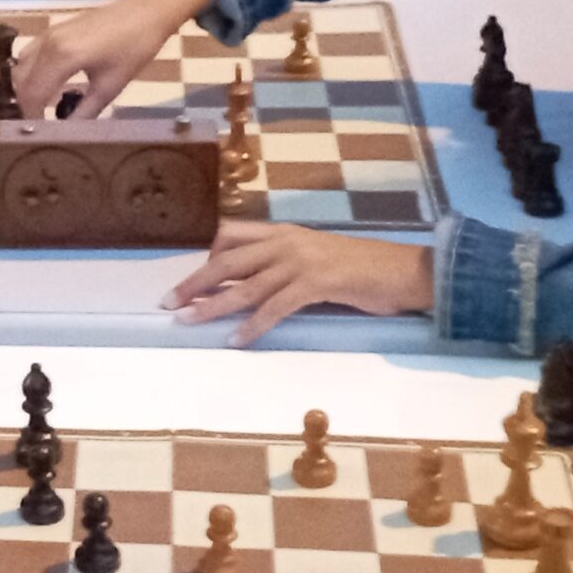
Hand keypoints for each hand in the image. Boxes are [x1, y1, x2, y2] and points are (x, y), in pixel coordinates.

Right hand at [12, 0, 211, 116]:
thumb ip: (84, 112)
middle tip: (42, 124)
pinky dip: (32, 71)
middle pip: (22, 81)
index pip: (33, 94)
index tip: (39, 135)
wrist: (147, 13)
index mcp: (62, 56)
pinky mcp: (54, 29)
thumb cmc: (134, 49)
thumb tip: (66, 133)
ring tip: (44, 106)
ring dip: (27, 88)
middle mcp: (49, 43)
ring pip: (22, 66)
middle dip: (27, 105)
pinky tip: (50, 84)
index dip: (32, 117)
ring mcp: (49, 33)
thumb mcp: (110, 87)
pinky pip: (31, 53)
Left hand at [167, 224, 432, 346]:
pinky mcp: (316, 283)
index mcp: (286, 232)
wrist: (403, 271)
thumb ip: (286, 264)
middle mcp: (288, 241)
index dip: (209, 255)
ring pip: (245, 285)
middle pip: (228, 259)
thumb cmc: (363, 268)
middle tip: (169, 301)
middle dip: (196, 281)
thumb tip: (255, 283)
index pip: (233, 234)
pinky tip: (237, 340)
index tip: (193, 278)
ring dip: (213, 305)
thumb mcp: (317, 257)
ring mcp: (301, 261)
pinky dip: (252, 326)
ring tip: (189, 321)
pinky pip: (275, 307)